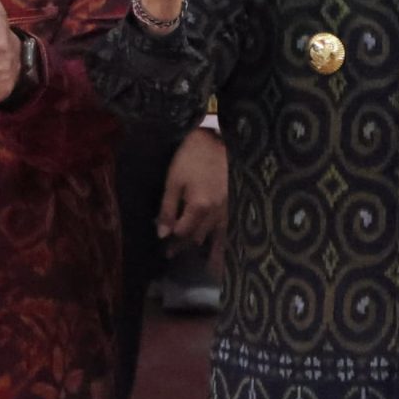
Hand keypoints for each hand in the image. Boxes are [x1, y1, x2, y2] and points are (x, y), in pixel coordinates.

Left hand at [158, 127, 227, 244]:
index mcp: (199, 207)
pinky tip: (218, 252)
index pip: (182, 232)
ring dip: (200, 245)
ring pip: (214, 237)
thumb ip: (168, 209)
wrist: (218, 140)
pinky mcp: (236, 205)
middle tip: (171, 253)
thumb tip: (162, 234)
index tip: (162, 244)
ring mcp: (228, 210)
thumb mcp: (174, 180)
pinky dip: (221, 242)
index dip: (170, 239)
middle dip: (183, 246)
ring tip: (193, 258)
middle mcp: (215, 213)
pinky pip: (228, 229)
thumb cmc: (192, 157)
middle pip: (197, 238)